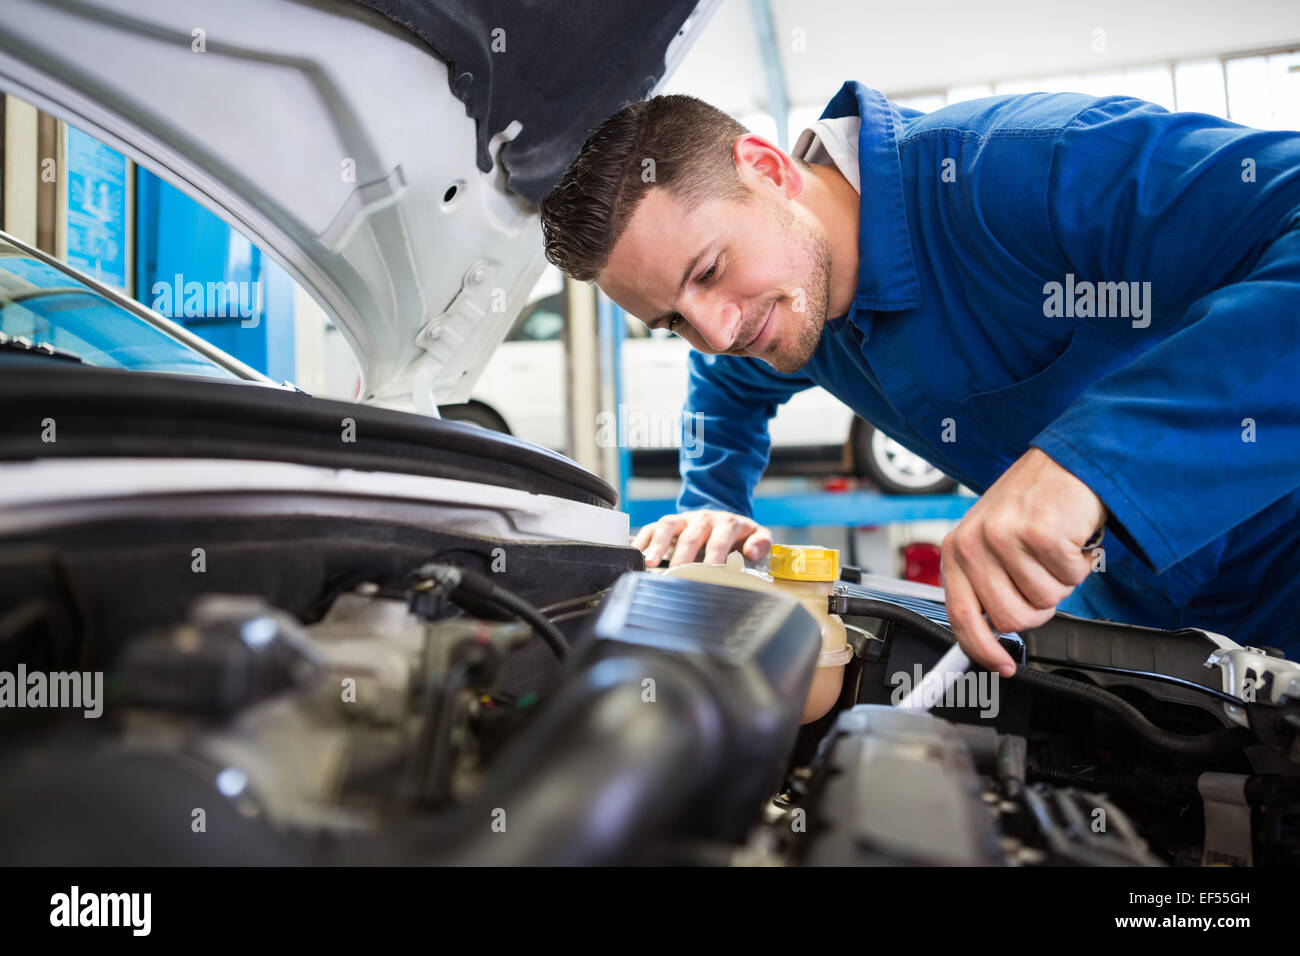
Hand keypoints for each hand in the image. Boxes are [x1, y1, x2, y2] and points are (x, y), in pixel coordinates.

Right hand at [632, 509, 772, 567]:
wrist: (724, 517)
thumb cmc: (739, 534)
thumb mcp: (758, 534)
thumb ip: (761, 543)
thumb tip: (751, 553)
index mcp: (727, 523)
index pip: (719, 541)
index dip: (714, 559)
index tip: (710, 576)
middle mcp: (703, 518)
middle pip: (691, 536)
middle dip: (684, 557)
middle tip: (679, 576)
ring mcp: (684, 519)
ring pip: (667, 527)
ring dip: (658, 545)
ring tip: (651, 563)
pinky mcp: (669, 523)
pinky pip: (652, 527)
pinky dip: (643, 540)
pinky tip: (637, 553)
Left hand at [940, 448, 1105, 676]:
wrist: (1068, 461)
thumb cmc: (1032, 502)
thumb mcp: (991, 539)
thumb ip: (985, 581)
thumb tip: (992, 631)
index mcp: (957, 549)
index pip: (960, 615)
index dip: (981, 649)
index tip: (1001, 665)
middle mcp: (975, 543)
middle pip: (1011, 618)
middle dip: (1038, 608)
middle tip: (1045, 579)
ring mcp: (1006, 537)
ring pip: (1045, 601)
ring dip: (1061, 582)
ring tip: (1055, 551)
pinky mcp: (1041, 533)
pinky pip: (1070, 579)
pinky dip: (1080, 565)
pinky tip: (1071, 539)